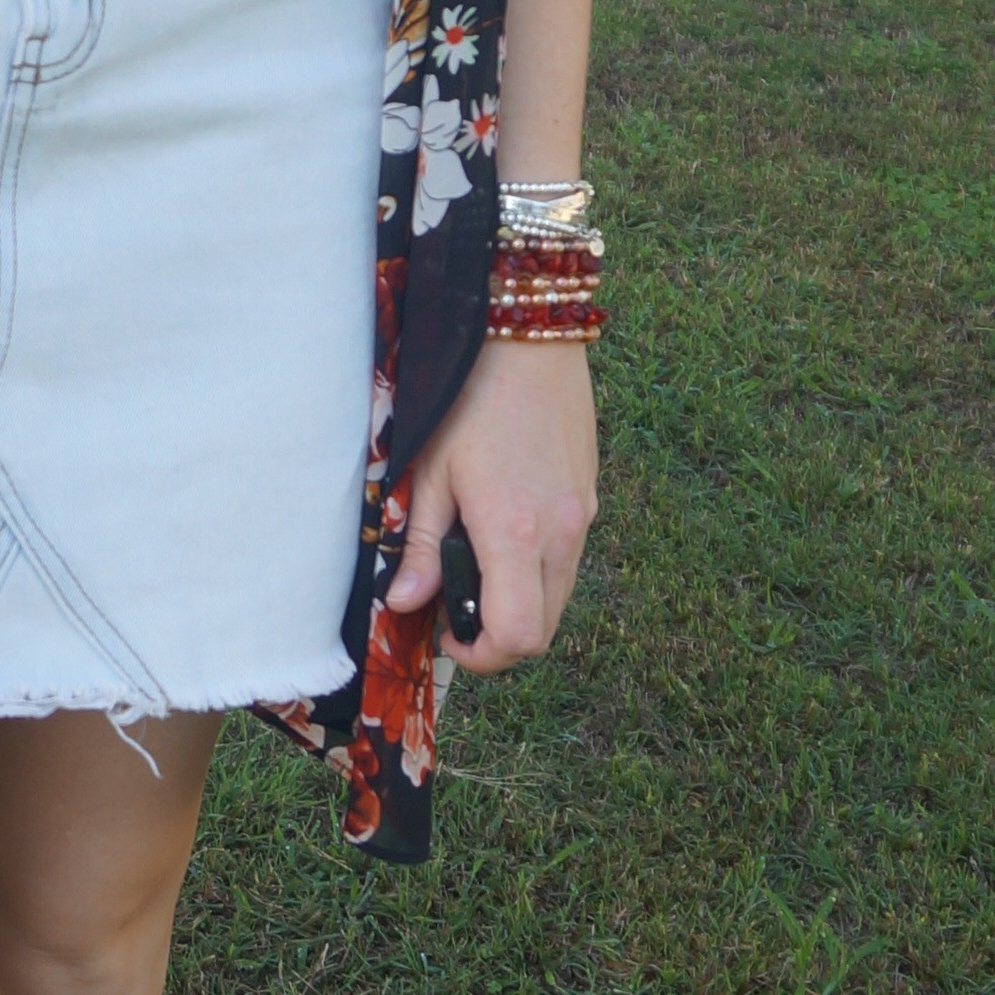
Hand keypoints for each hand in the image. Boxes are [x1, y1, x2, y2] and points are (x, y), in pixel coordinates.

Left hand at [382, 338, 598, 673]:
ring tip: (475, 566)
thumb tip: (405, 602)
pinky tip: (503, 533)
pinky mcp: (590, 498)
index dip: (481, 655)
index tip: (447, 634)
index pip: (516, 636)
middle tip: (456, 608)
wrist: (527, 338)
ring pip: (559, 597)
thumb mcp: (429, 472)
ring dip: (520, 602)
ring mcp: (583, 517)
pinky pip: (568, 560)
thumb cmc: (467, 399)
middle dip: (499, 636)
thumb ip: (419, 544)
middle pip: (543, 629)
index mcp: (516, 534)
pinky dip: (538, 569)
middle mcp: (562, 535)